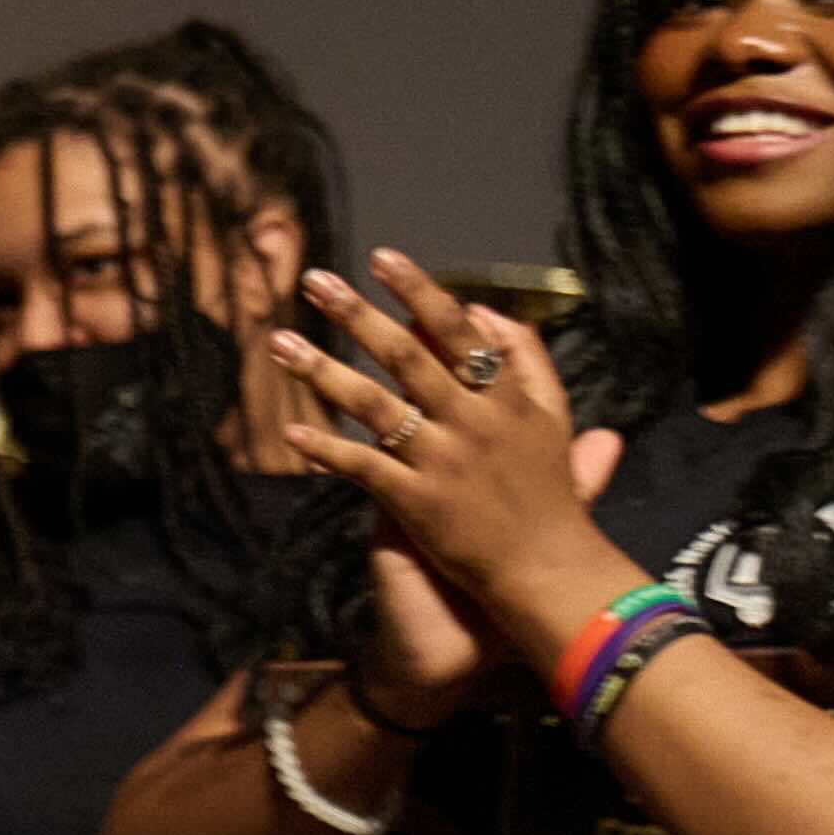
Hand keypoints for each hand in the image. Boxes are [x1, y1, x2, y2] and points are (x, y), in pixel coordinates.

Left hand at [271, 255, 620, 671]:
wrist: (552, 576)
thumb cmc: (550, 499)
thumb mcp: (553, 422)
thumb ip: (529, 363)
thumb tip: (489, 313)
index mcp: (506, 399)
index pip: (459, 332)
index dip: (420, 292)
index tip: (383, 257)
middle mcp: (474, 423)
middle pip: (408, 356)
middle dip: (357, 314)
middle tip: (314, 280)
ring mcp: (444, 462)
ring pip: (375, 404)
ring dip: (323, 371)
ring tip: (280, 342)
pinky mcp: (419, 504)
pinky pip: (364, 468)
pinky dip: (328, 451)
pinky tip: (292, 435)